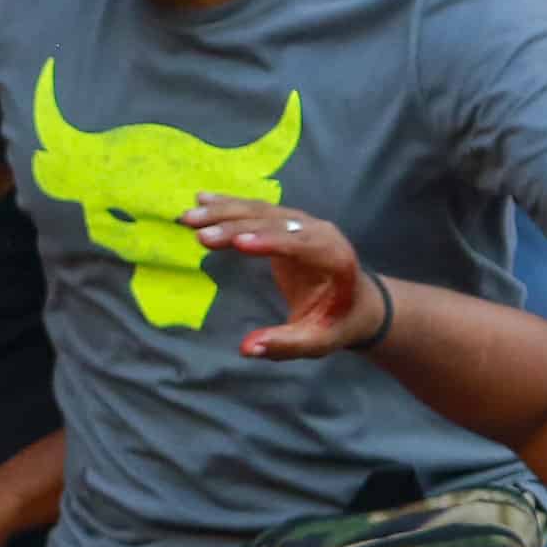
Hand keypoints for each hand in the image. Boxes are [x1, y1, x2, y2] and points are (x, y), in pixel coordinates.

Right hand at [183, 194, 381, 358]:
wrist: (357, 301)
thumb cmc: (337, 323)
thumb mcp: (318, 342)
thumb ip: (286, 345)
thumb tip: (248, 349)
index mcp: (334, 258)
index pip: (302, 245)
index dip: (271, 242)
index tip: (239, 244)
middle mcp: (319, 232)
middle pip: (274, 224)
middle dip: (235, 227)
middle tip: (199, 234)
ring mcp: (301, 222)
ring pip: (260, 211)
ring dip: (224, 211)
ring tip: (189, 217)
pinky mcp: (285, 221)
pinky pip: (255, 209)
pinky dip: (228, 204)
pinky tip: (201, 198)